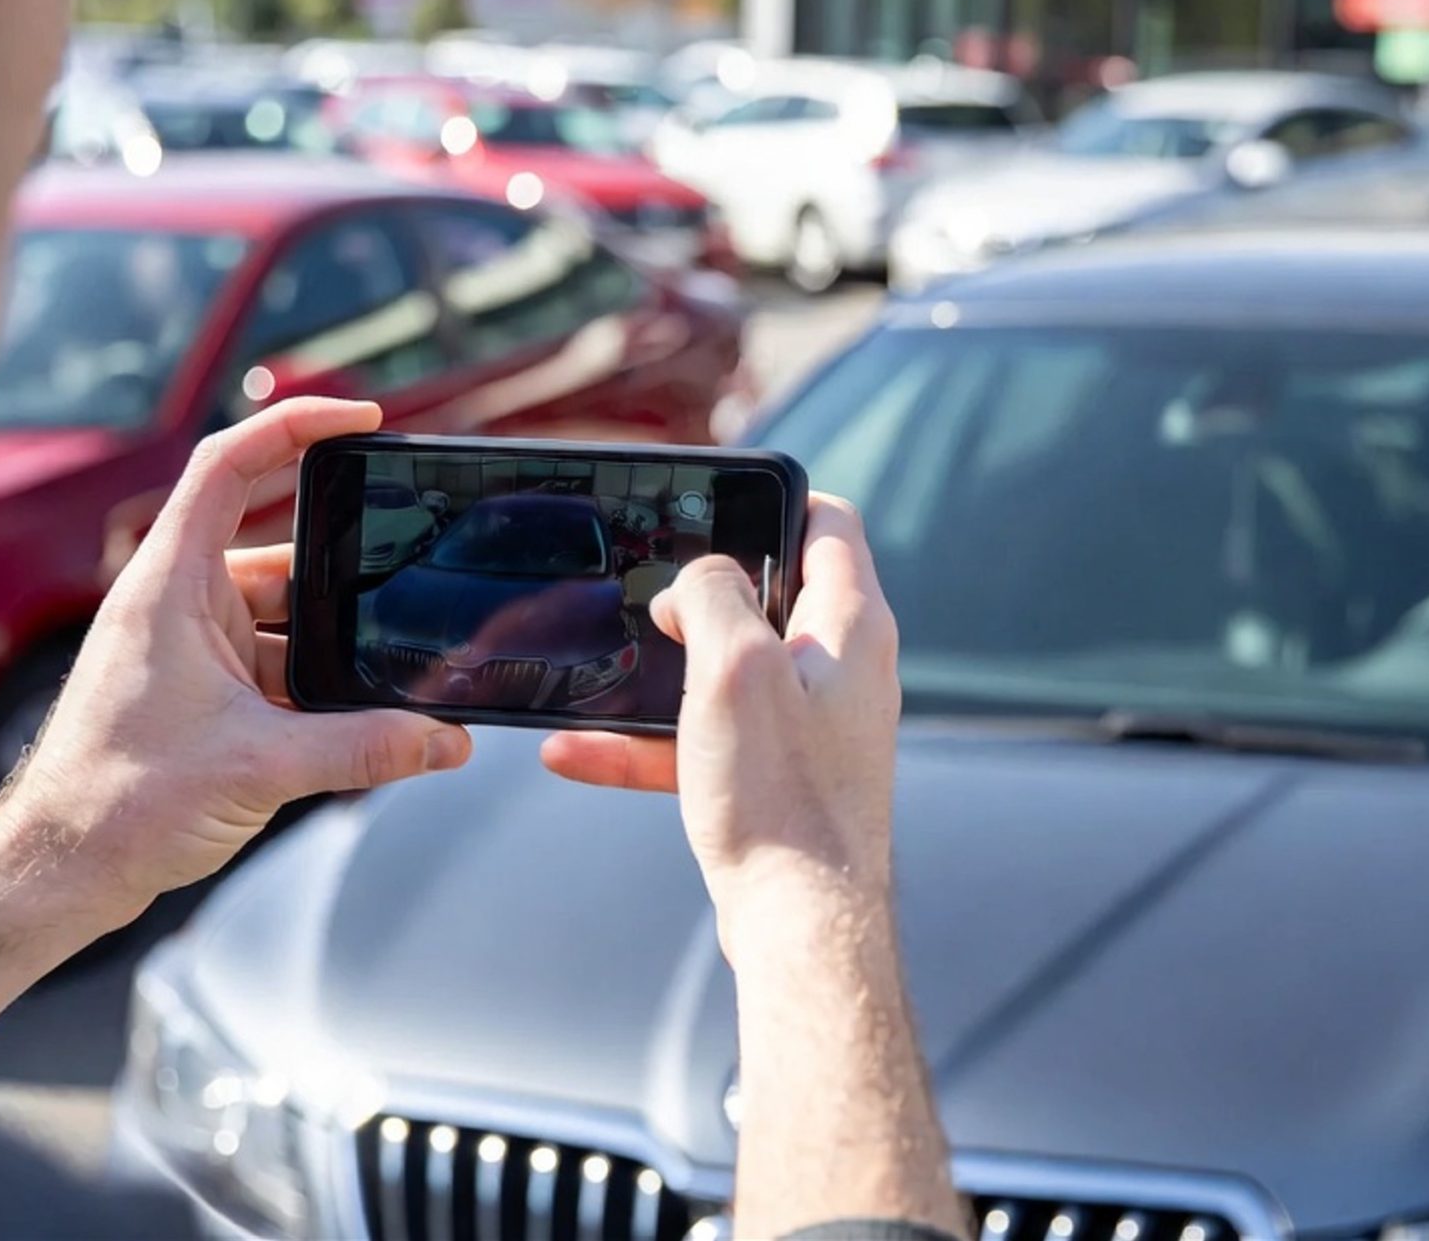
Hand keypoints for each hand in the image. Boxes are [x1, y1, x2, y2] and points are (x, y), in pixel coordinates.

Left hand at [0, 398, 470, 925]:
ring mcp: (189, 649)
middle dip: (348, 577)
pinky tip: (361, 723)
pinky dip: (318, 689)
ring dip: (335, 649)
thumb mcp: (260, 767)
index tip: (362, 421)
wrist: (60, 872)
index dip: (296, 427)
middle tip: (408, 586)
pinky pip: (276, 668)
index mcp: (169, 585)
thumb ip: (364, 748)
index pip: (230, 464)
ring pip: (286, 620)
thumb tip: (446, 742)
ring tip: (390, 679)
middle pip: (282, 553)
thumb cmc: (118, 804)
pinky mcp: (201, 694)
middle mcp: (178, 604)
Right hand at [541, 494, 899, 910]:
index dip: (772, 501)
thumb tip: (694, 582)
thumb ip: (712, 596)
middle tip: (646, 596)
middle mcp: (844, 672)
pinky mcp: (781, 779)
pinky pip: (707, 741)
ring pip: (727, 675)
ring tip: (600, 672)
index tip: (712, 506)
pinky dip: (650, 743)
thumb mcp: (733, 667)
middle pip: (770, 596)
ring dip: (661, 675)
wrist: (800, 927)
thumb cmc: (782, 797)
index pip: (829, 524)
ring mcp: (813, 728)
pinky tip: (576, 752)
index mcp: (851, 626)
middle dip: (699, 593)